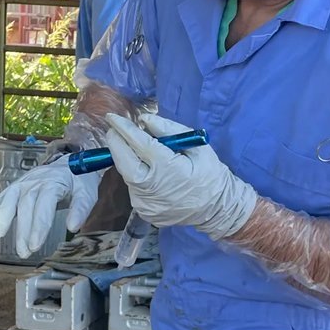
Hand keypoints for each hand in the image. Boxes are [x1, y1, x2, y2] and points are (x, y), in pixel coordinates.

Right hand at [0, 157, 99, 258]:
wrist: (70, 164)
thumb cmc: (79, 182)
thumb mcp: (87, 194)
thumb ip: (81, 210)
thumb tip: (73, 228)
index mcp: (54, 183)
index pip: (44, 205)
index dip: (39, 226)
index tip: (35, 245)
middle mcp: (36, 181)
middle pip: (26, 206)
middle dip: (22, 230)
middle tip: (23, 252)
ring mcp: (24, 182)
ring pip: (10, 200)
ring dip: (1, 218)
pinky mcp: (17, 186)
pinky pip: (3, 196)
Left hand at [104, 112, 256, 238]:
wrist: (218, 210)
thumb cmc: (211, 174)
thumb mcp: (197, 147)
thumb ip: (169, 130)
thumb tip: (145, 120)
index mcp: (167, 168)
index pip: (138, 143)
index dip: (123, 129)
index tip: (112, 117)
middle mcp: (151, 187)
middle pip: (123, 161)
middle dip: (116, 143)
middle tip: (115, 130)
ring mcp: (145, 203)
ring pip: (127, 175)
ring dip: (129, 160)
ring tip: (140, 152)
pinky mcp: (144, 212)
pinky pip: (134, 188)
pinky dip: (137, 176)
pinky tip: (149, 173)